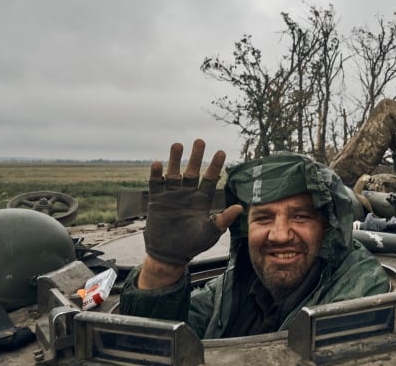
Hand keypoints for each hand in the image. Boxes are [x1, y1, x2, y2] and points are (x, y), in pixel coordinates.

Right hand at [143, 139, 240, 266]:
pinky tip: (158, 163)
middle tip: (200, 141)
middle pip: (193, 171)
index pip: (210, 178)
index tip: (221, 152)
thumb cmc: (192, 244)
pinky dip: (157, 174)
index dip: (215, 166)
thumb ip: (223, 219)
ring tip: (178, 145)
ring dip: (175, 159)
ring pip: (174, 173)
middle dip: (196, 156)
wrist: (170, 254)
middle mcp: (188, 193)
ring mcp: (172, 195)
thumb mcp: (210, 232)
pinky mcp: (157, 200)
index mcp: (202, 199)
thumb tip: (239, 207)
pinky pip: (156, 184)